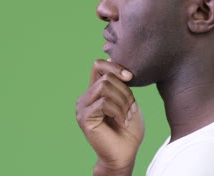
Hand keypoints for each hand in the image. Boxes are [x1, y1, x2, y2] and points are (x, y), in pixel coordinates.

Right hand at [76, 59, 144, 175]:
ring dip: (122, 102)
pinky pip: (103, 103)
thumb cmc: (129, 130)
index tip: (130, 77)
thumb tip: (112, 58)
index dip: (114, 66)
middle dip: (124, 91)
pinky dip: (117, 111)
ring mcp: (82, 107)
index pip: (98, 65)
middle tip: (130, 108)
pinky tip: (121, 122)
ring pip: (104, 87)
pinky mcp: (84, 117)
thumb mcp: (128, 101)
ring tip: (126, 117)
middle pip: (106, 76)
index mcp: (95, 91)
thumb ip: (120, 84)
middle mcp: (85, 97)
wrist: (125, 154)